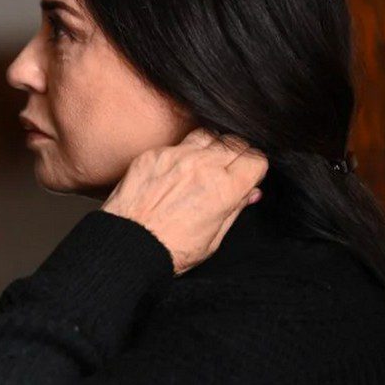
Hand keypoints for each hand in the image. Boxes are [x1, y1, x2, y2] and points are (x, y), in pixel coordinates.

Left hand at [102, 129, 267, 274]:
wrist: (128, 245)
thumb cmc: (172, 249)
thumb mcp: (215, 237)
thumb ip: (235, 208)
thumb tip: (251, 191)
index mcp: (223, 188)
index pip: (255, 159)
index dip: (253, 169)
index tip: (247, 176)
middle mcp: (201, 166)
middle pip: (234, 143)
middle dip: (235, 157)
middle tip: (226, 173)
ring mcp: (174, 156)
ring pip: (207, 136)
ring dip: (210, 149)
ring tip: (202, 168)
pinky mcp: (152, 155)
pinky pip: (176, 144)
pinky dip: (181, 154)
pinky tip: (175, 173)